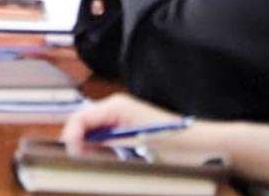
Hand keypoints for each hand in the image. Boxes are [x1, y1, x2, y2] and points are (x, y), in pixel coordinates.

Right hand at [61, 94, 180, 154]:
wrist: (198, 142)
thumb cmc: (172, 139)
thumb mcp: (137, 142)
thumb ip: (108, 142)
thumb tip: (81, 148)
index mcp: (115, 106)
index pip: (80, 117)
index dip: (71, 135)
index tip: (70, 154)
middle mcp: (114, 108)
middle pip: (83, 123)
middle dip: (76, 141)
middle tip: (77, 161)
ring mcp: (120, 117)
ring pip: (91, 130)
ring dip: (86, 146)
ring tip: (87, 162)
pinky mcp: (125, 128)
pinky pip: (103, 136)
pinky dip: (98, 148)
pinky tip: (101, 159)